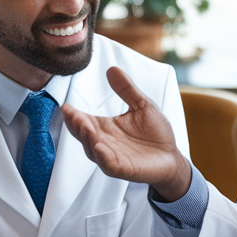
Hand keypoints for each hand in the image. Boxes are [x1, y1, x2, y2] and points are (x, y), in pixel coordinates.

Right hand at [61, 66, 192, 200]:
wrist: (171, 157)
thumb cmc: (155, 133)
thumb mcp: (141, 105)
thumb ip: (126, 89)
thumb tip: (112, 68)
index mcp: (105, 128)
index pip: (83, 121)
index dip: (73, 115)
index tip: (66, 106)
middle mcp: (103, 143)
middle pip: (83, 135)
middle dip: (76, 125)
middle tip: (71, 114)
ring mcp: (112, 157)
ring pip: (92, 149)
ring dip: (87, 138)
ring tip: (83, 126)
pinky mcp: (123, 169)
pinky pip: (109, 164)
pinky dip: (103, 157)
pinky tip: (99, 147)